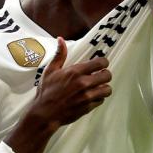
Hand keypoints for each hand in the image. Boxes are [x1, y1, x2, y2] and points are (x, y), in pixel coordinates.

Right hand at [5, 37, 111, 152]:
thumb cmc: (46, 91)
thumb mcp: (50, 70)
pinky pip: (101, 101)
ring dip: (104, 87)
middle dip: (105, 74)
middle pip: (107, 75)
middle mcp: (84, 83)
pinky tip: (92, 97)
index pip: (100, 63)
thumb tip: (61, 39)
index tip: (101, 64)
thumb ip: (59, 55)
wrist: (45, 113)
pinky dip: (98, 98)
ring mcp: (87, 96)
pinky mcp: (88, 107)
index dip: (103, 62)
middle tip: (100, 76)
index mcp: (76, 72)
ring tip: (98, 87)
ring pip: (107, 89)